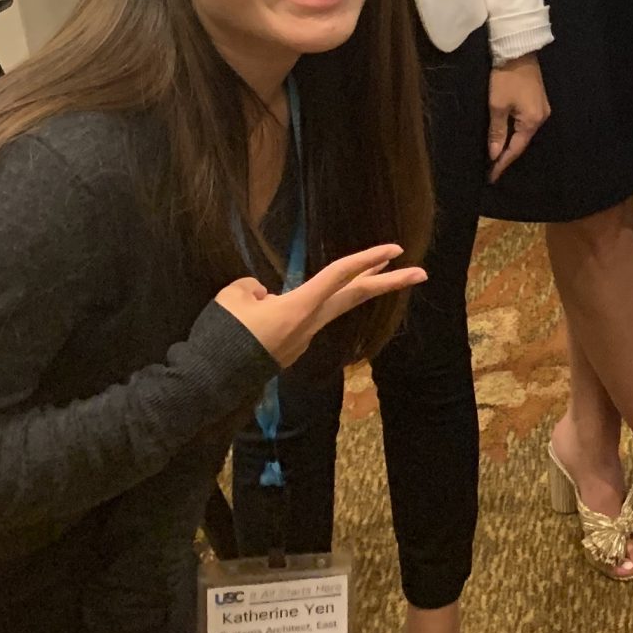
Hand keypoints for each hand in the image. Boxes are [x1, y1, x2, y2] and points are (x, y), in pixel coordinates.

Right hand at [214, 244, 426, 369]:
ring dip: (330, 292)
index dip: (367, 257)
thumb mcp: (233, 297)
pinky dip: (280, 313)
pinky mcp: (291, 351)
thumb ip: (253, 287)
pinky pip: (292, 322)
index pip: (340, 275)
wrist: (212, 384)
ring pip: (323, 307)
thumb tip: (264, 295)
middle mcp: (311, 324)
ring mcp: (303, 340)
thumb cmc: (223, 338)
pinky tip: (250, 322)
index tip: (396, 248)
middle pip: (356, 297)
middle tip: (421, 272)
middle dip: (389, 283)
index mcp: (300, 307)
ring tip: (323, 285)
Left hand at [486, 55, 549, 183]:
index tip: (491, 177)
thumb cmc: (506, 79)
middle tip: (492, 169)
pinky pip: (525, 122)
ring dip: (511, 143)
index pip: (516, 149)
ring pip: (524, 132)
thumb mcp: (497, 106)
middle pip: (522, 141)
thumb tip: (495, 155)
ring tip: (497, 156)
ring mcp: (542, 108)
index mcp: (532, 121)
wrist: (518, 50)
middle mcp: (541, 117)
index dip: (502, 163)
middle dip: (507, 155)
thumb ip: (497, 132)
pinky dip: (515, 131)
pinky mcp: (537, 100)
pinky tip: (507, 136)